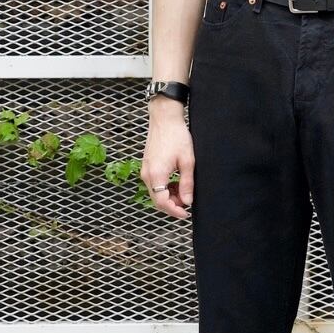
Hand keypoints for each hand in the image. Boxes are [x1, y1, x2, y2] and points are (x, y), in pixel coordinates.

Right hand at [142, 99, 194, 218]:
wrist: (164, 119)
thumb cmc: (177, 136)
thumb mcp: (187, 162)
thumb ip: (187, 184)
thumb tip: (187, 201)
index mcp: (156, 174)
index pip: (162, 202)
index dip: (174, 211)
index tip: (186, 213)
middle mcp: (147, 174)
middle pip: (157, 200)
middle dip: (172, 205)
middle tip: (187, 202)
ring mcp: (145, 170)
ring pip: (156, 192)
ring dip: (169, 196)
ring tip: (184, 191)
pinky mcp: (147, 166)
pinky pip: (155, 184)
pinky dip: (165, 188)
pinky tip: (176, 183)